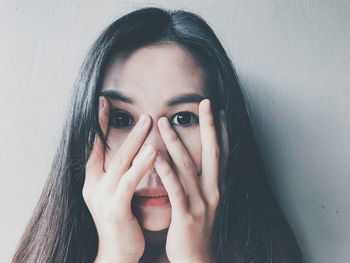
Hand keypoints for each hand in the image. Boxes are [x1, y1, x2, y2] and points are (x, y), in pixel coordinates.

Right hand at [83, 96, 155, 262]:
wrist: (117, 253)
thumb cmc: (122, 221)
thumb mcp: (115, 194)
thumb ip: (120, 173)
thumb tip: (131, 151)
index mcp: (93, 181)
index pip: (95, 146)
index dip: (99, 124)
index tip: (104, 102)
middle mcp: (94, 186)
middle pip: (110, 150)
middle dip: (125, 127)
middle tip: (137, 106)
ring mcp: (103, 197)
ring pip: (120, 162)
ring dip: (134, 139)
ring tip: (148, 119)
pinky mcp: (115, 208)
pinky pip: (130, 182)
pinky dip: (141, 165)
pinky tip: (153, 150)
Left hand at [154, 99, 221, 262]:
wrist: (197, 259)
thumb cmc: (196, 229)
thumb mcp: (204, 203)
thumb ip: (200, 182)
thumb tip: (194, 162)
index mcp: (217, 187)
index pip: (221, 153)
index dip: (222, 130)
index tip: (218, 110)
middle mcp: (213, 191)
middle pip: (212, 152)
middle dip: (209, 126)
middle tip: (204, 103)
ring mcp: (201, 203)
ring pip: (188, 166)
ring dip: (176, 141)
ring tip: (164, 121)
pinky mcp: (186, 215)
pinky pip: (175, 188)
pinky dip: (165, 170)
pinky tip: (156, 153)